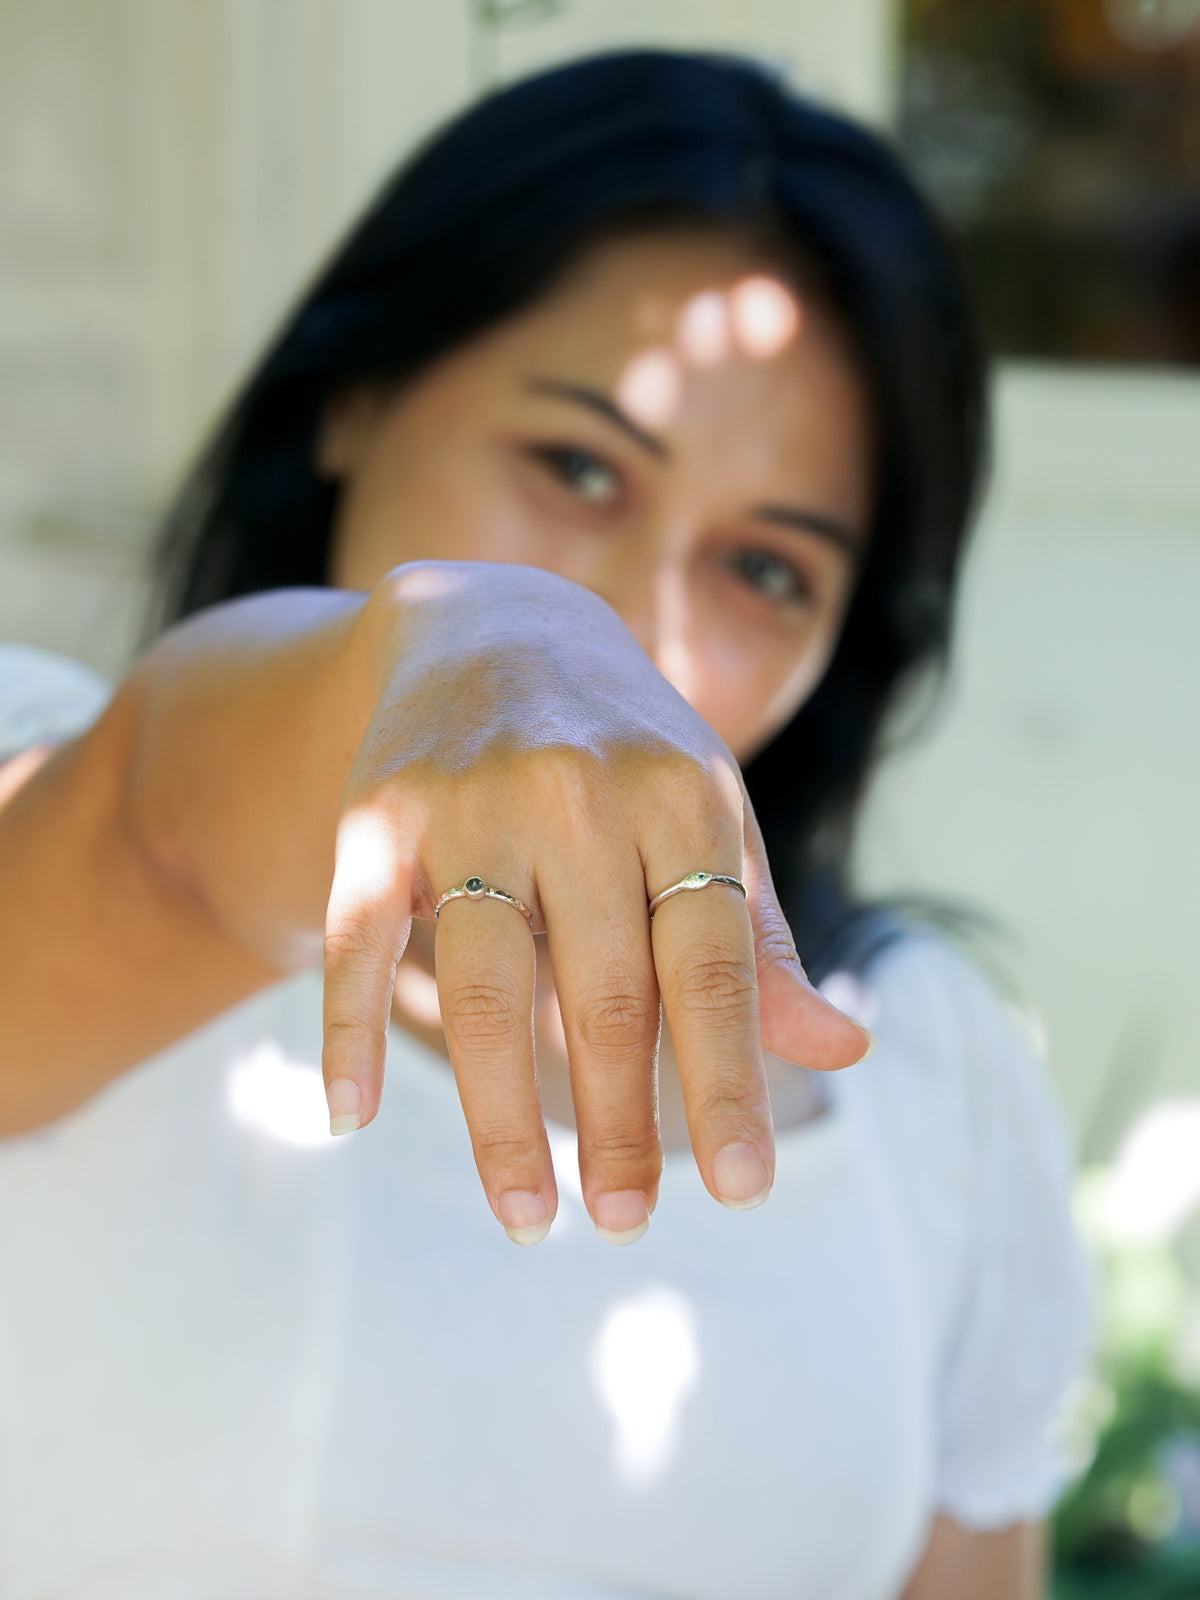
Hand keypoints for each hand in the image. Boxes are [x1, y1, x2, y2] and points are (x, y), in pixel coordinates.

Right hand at [323, 560, 873, 1242]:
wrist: (488, 622)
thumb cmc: (625, 749)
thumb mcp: (708, 818)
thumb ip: (763, 939)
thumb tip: (844, 1052)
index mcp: (684, 796)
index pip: (715, 965)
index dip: (729, 1079)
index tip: (740, 1190)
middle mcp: (580, 792)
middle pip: (604, 991)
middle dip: (620, 1121)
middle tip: (626, 1222)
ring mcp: (469, 801)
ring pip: (484, 986)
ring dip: (501, 1115)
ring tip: (527, 1216)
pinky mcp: (377, 811)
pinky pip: (358, 935)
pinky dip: (348, 1028)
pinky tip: (351, 1113)